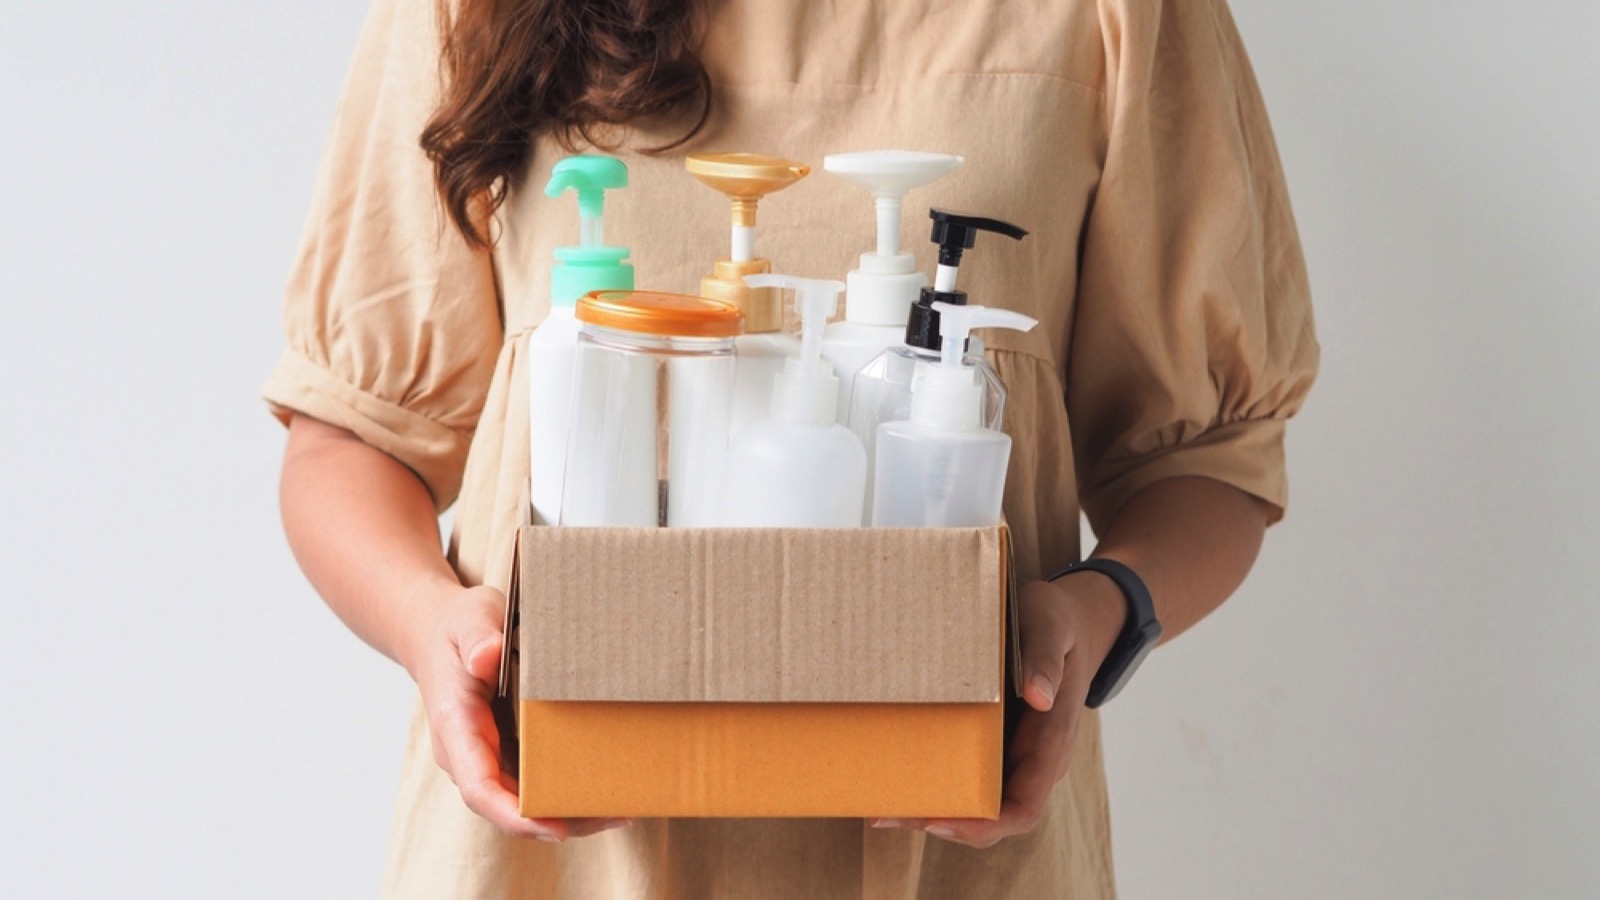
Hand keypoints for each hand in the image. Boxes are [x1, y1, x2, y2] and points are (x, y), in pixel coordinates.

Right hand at [399, 582, 631, 841]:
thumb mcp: (468, 619)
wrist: (438, 631)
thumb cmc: (458, 627)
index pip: (479, 786)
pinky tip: (605, 791)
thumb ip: (477, 638)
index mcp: (456, 726)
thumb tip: (487, 658)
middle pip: (507, 805)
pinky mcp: (503, 752)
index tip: (553, 826)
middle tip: (613, 817)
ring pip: (522, 801)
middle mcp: (467, 753)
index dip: (514, 813)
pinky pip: (530, 784)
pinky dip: (563, 792)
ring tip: (621, 812)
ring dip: (567, 813)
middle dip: (557, 820)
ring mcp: (485, 756)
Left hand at [871, 573, 1124, 847]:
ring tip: (877, 806)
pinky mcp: (993, 744)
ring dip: (929, 808)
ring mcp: (1012, 756)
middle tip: (884, 815)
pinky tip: (893, 775)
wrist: (1064, 621)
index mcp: (1051, 743)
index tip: (937, 821)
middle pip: (990, 816)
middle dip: (939, 821)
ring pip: (975, 801)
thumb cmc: (1055, 622)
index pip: (1023, 808)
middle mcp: (1032, 761)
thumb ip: (1044, 658)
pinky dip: (933, 781)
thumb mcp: (1050, 627)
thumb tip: (1040, 696)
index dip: (983, 825)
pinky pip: (967, 774)